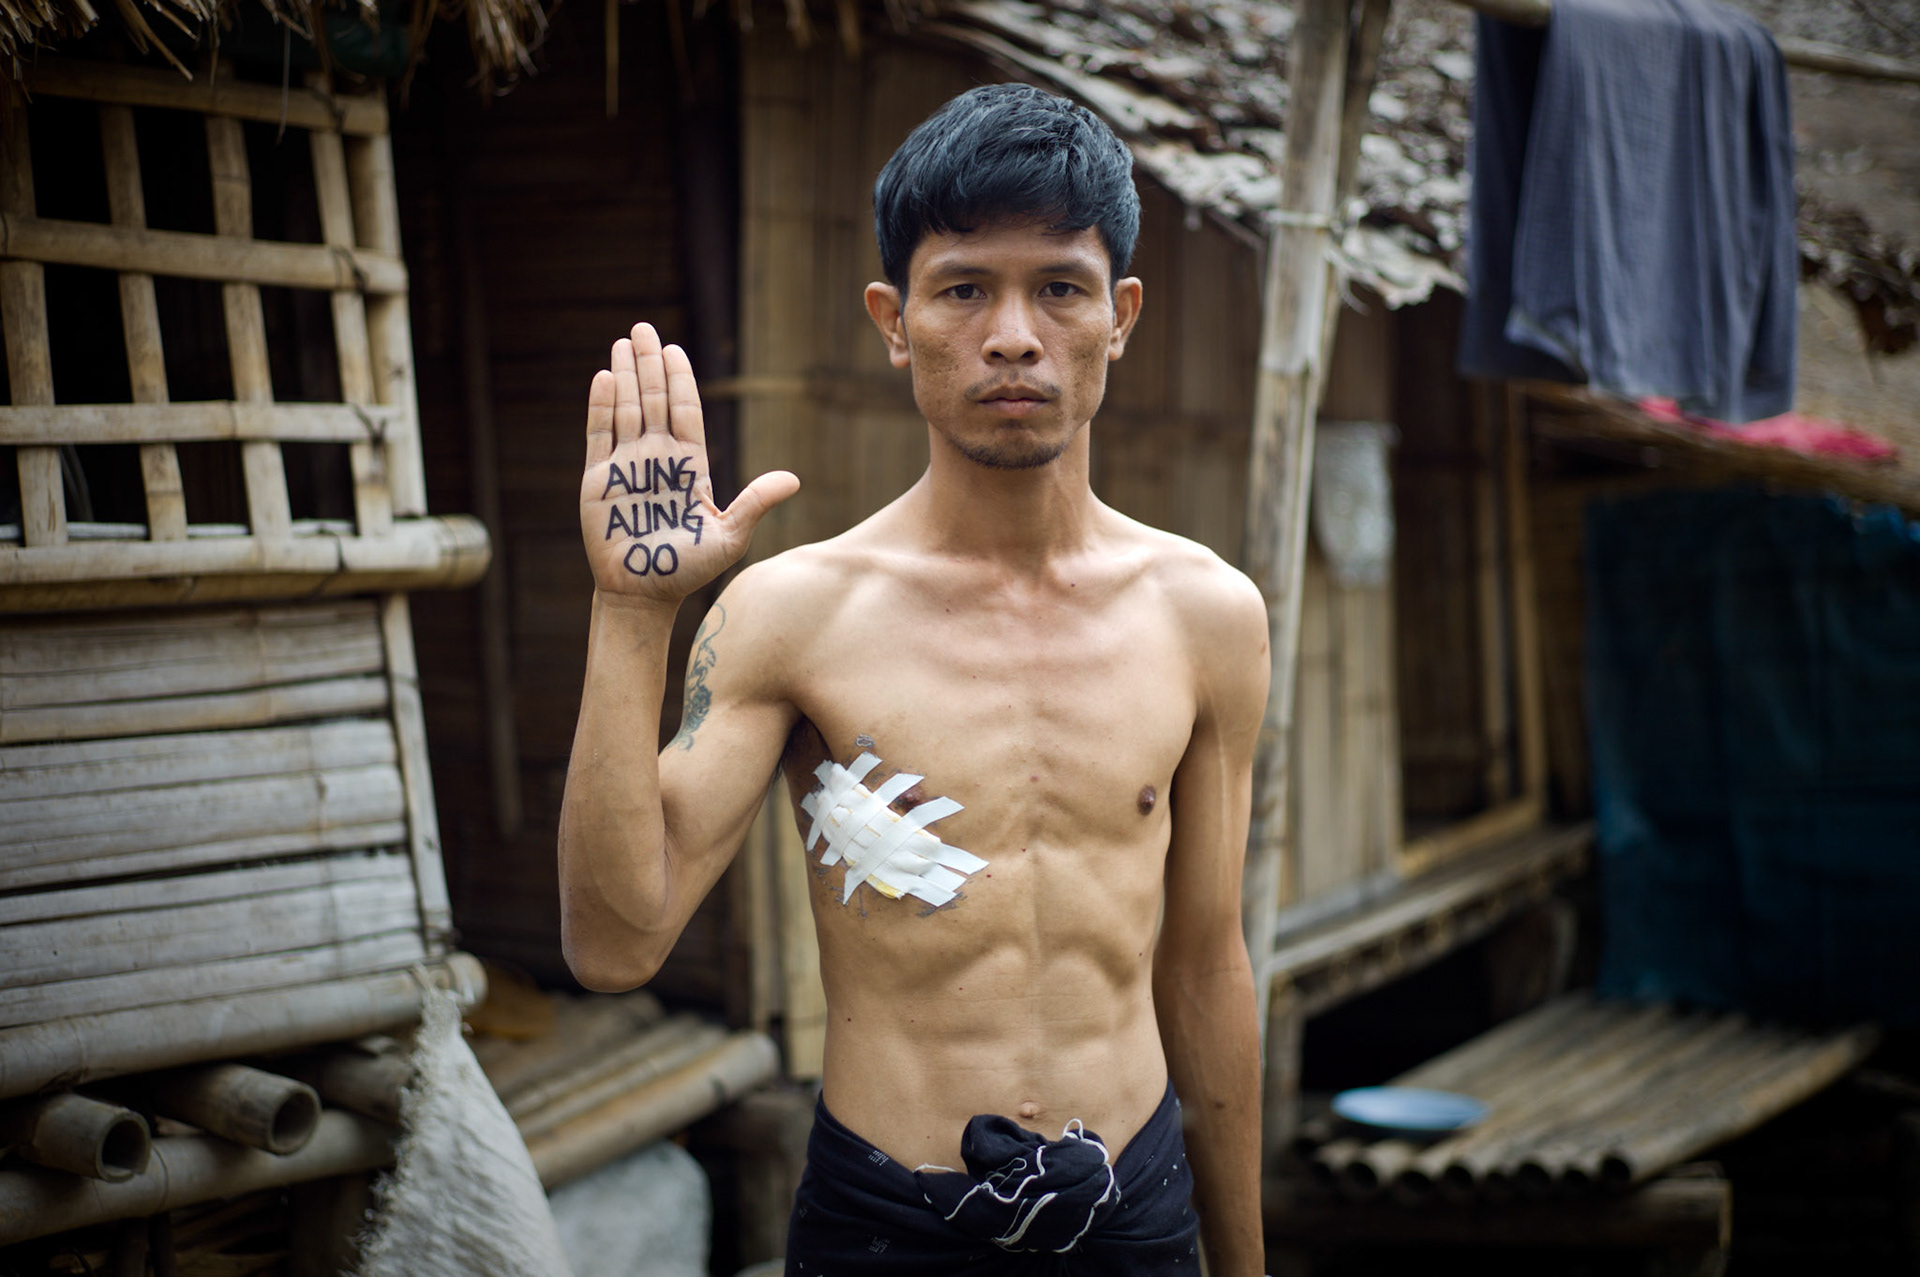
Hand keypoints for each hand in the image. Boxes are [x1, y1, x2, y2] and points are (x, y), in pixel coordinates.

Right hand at [580, 323, 798, 604]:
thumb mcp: (730, 535)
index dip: (680, 379)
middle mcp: (656, 458)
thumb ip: (755, 502)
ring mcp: (626, 466)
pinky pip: (598, 435)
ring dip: (625, 375)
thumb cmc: (690, 569)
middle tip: (643, 328)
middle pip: (653, 400)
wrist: (646, 595)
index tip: (674, 349)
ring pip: (626, 409)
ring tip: (623, 341)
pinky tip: (605, 377)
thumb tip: (794, 479)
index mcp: (689, 465)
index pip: (684, 412)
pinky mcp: (597, 480)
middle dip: (649, 364)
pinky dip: (601, 406)